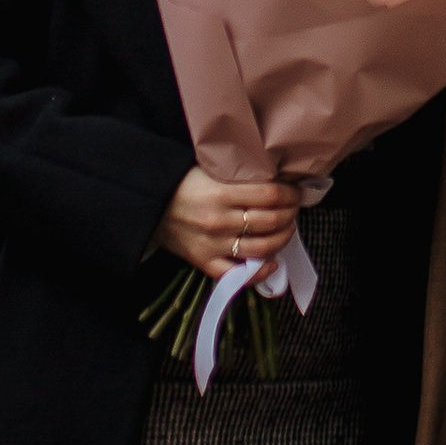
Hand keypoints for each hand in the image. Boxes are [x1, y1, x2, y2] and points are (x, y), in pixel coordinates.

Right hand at [155, 163, 300, 285]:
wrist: (149, 203)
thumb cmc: (184, 183)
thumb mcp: (212, 170)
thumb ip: (241, 177)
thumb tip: (278, 180)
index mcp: (221, 192)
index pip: (270, 194)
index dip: (290, 193)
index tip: (296, 191)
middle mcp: (219, 220)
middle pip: (271, 220)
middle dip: (291, 214)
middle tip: (294, 209)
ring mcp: (213, 244)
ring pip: (262, 247)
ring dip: (283, 238)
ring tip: (287, 229)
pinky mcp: (204, 261)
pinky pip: (236, 274)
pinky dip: (259, 272)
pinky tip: (271, 263)